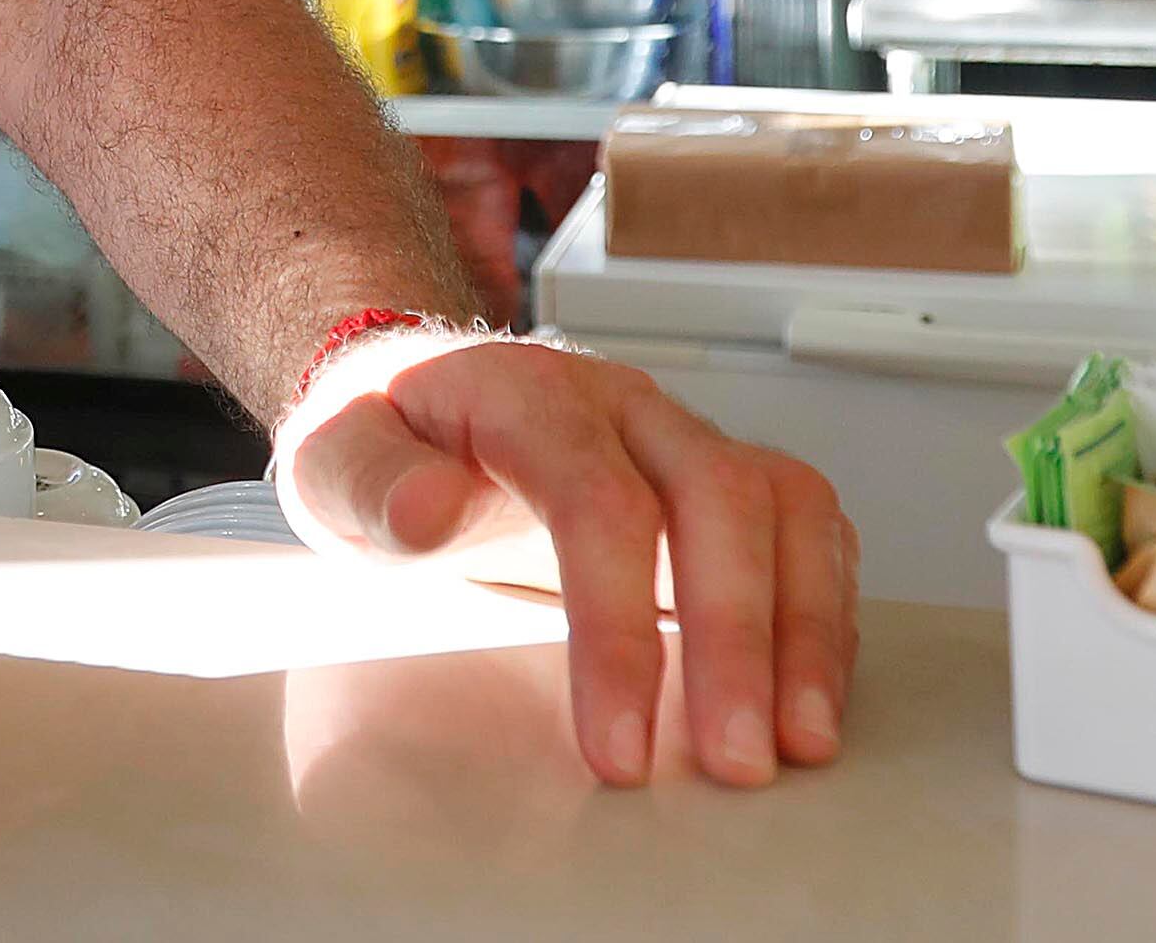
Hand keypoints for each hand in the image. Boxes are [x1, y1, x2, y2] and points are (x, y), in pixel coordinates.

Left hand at [274, 330, 854, 788]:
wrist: (416, 399)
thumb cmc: (383, 441)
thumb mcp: (334, 458)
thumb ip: (370, 480)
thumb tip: (427, 510)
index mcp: (527, 395)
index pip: (598, 498)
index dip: (618, 624)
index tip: (615, 740)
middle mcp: (623, 406)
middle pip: (716, 497)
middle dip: (735, 639)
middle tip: (733, 760)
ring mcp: (681, 437)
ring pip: (783, 505)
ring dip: (802, 629)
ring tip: (799, 741)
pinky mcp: (722, 481)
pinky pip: (804, 527)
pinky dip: (821, 612)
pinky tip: (810, 691)